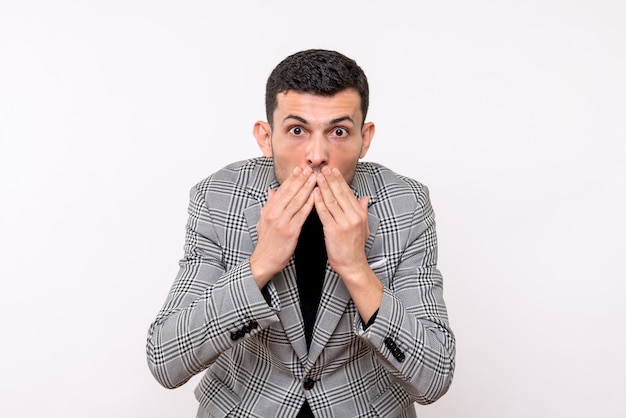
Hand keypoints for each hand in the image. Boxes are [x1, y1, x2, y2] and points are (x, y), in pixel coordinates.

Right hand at [250, 166, 315, 286]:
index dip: (292, 178)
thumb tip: (272, 191)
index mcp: (268, 209)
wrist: (264, 260)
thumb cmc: (266, 242)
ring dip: (307, 188)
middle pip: (290, 192)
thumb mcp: (263, 220)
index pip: (282, 189)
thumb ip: (269, 205)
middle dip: (301, 179)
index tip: (300, 169)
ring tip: (315, 178)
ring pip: (297, 201)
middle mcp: (274, 213)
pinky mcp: (290, 231)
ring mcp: (282, 221)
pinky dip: (309, 204)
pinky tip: (317, 196)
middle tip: (310, 168)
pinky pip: (302, 214)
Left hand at [314, 167, 381, 321]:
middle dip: (331, 179)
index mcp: (359, 214)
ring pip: (332, 200)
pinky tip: (314, 194)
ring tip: (317, 177)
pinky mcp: (334, 230)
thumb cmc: (355, 248)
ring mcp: (344, 223)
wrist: (352, 265)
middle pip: (340, 194)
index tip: (333, 170)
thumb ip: (363, 211)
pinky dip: (318, 202)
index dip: (339, 181)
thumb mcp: (364, 227)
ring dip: (323, 187)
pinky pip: (325, 213)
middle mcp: (354, 216)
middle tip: (323, 168)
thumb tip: (365, 198)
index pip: (348, 193)